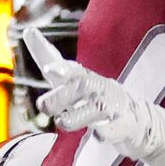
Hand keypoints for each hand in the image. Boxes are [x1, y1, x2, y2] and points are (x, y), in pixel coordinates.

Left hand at [21, 29, 164, 165]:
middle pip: (83, 85)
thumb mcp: (71, 77)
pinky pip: (116, 128)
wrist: (136, 119)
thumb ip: (49, 57)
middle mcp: (100, 88)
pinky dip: (106, 131)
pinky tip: (98, 134)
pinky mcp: (124, 126)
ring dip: (77, 115)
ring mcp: (113, 107)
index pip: (73, 68)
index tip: (49, 69)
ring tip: (61, 121)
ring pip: (97, 107)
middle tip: (44, 105)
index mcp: (86, 77)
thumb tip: (28, 31)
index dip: (62, 68)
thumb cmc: (95, 95)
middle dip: (62, 95)